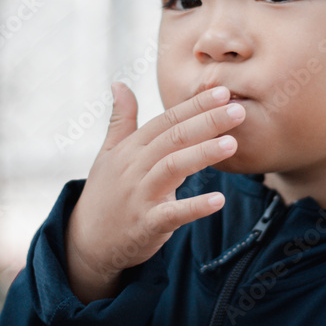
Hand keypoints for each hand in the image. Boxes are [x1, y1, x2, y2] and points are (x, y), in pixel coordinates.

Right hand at [65, 82, 245, 302]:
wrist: (86, 242)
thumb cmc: (104, 194)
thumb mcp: (108, 154)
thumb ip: (120, 120)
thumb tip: (119, 83)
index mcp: (130, 148)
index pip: (166, 120)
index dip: (194, 106)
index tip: (222, 92)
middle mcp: (134, 168)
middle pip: (173, 138)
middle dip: (207, 122)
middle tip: (239, 110)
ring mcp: (139, 196)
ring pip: (172, 168)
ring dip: (203, 154)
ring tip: (232, 144)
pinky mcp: (146, 225)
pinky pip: (172, 214)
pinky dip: (195, 207)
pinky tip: (218, 200)